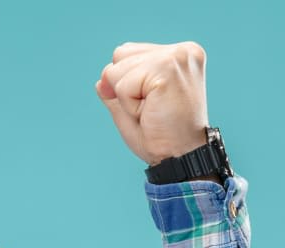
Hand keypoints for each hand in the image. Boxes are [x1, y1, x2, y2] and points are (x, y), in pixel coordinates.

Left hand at [95, 41, 209, 165]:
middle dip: (124, 88)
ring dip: (126, 98)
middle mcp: (183, 51)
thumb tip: (101, 81)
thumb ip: (117, 87)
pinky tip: (152, 113)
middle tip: (153, 109)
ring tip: (152, 111)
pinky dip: (129, 106)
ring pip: (116, 70)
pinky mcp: (168, 71)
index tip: (153, 103)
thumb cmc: (162, 136)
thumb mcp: (133, 106)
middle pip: (119, 54)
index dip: (126, 82)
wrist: (180, 158)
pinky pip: (122, 86)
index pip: (127, 51)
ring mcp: (177, 58)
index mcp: (180, 53)